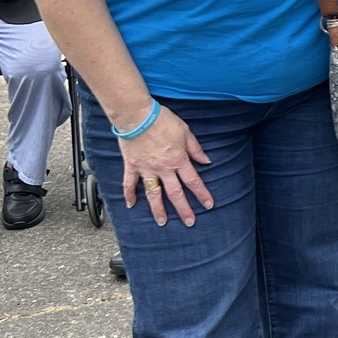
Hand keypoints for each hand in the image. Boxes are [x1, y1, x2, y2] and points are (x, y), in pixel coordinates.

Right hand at [118, 105, 214, 226]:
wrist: (138, 115)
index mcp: (178, 160)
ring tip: (162, 222)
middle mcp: (163, 168)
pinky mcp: (131, 166)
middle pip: (175, 193)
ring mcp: (146, 169)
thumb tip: (207, 161)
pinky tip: (130, 205)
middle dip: (183, 209)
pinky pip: (129, 183)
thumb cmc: (163, 120)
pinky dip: (129, 194)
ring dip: (158, 209)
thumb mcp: (186, 132)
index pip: (193, 181)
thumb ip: (196, 149)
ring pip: (153, 193)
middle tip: (189, 222)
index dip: (202, 194)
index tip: (208, 205)